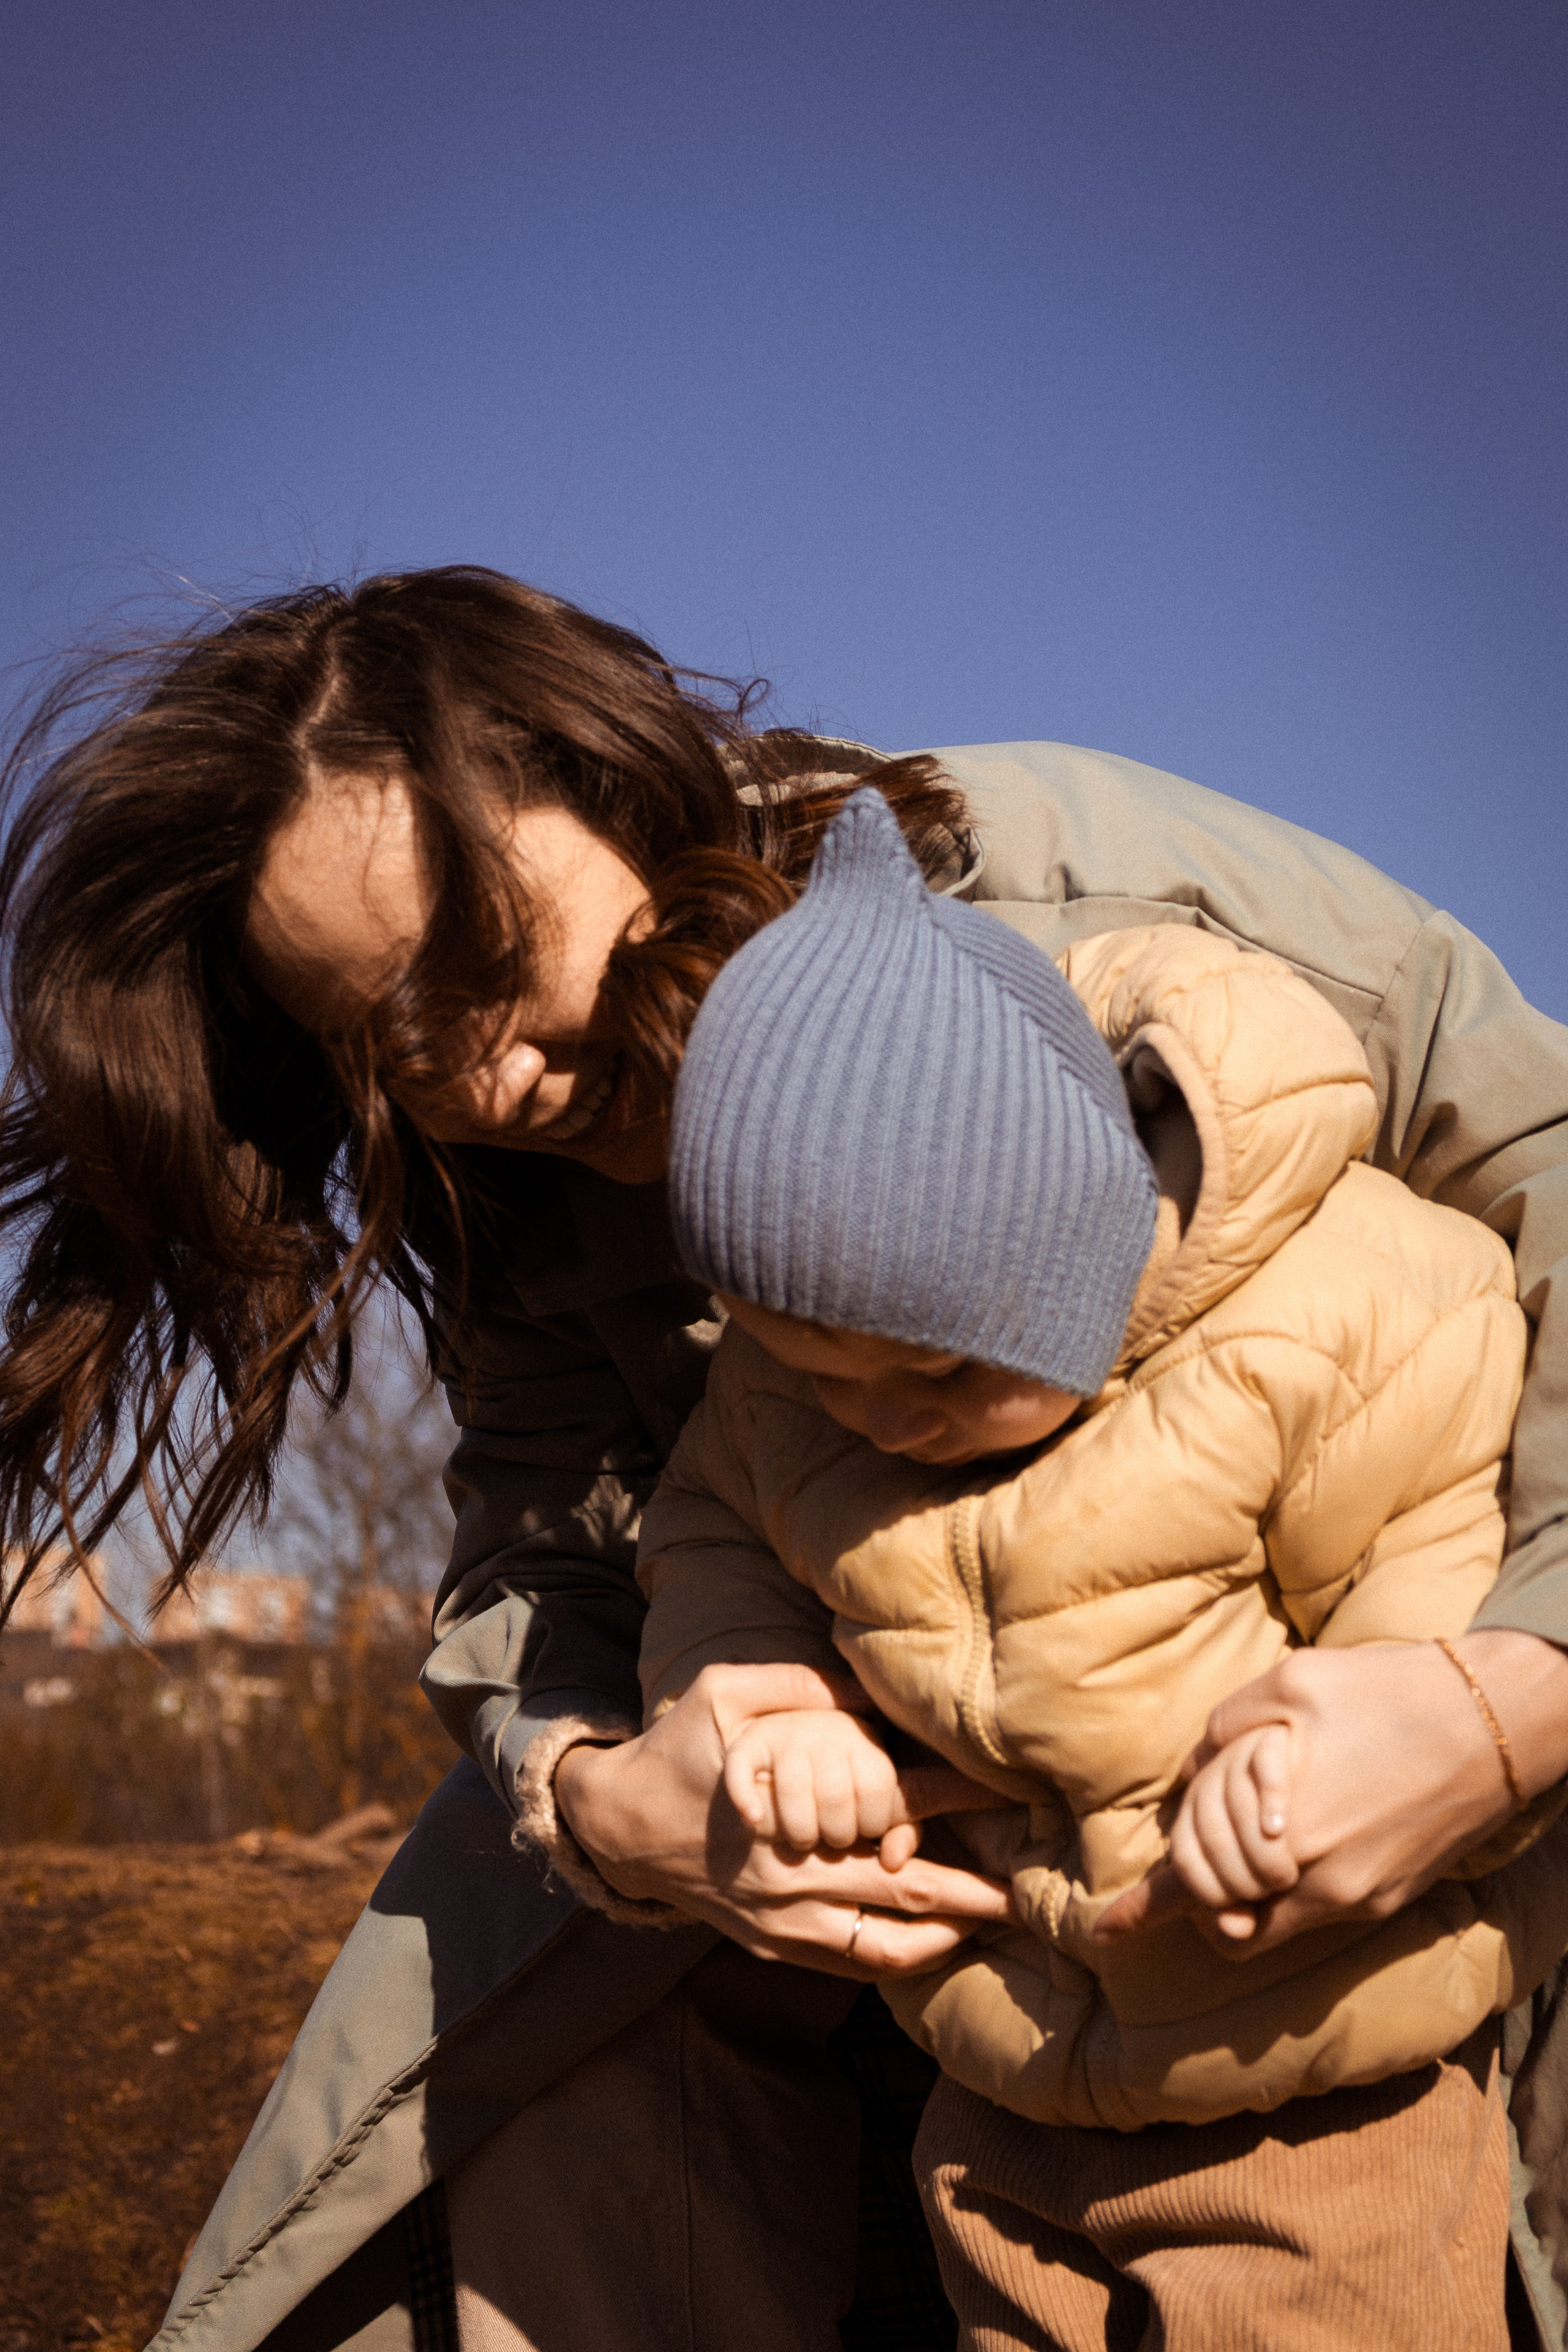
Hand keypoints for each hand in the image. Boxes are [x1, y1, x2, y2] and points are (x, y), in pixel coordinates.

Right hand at [555, 1661, 1014, 1977]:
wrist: (615, 1826)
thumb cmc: (677, 1752)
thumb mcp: (725, 1695)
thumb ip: (800, 1688)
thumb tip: (873, 1684)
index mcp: (791, 1814)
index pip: (892, 1811)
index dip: (954, 1804)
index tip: (1006, 1794)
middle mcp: (793, 1878)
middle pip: (906, 1894)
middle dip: (976, 1895)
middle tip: (1032, 1895)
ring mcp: (782, 1923)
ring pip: (883, 1948)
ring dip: (945, 1938)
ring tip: (992, 1925)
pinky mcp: (771, 1946)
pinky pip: (847, 1965)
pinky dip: (896, 1958)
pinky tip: (930, 1942)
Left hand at [1096, 1633, 1567, 1957]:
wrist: (1493, 1722)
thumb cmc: (1386, 1690)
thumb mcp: (1289, 1684)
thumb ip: (1225, 1732)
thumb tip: (1192, 1773)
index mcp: (1287, 1826)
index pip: (1195, 1884)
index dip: (1143, 1909)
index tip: (1103, 1930)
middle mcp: (1320, 1879)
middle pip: (1221, 1912)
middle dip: (1194, 1882)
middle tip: (1193, 1839)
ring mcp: (1358, 1897)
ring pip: (1264, 1927)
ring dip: (1235, 1895)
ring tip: (1235, 1841)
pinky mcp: (1386, 1900)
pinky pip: (1309, 1915)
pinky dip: (1280, 1890)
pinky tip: (1283, 1842)